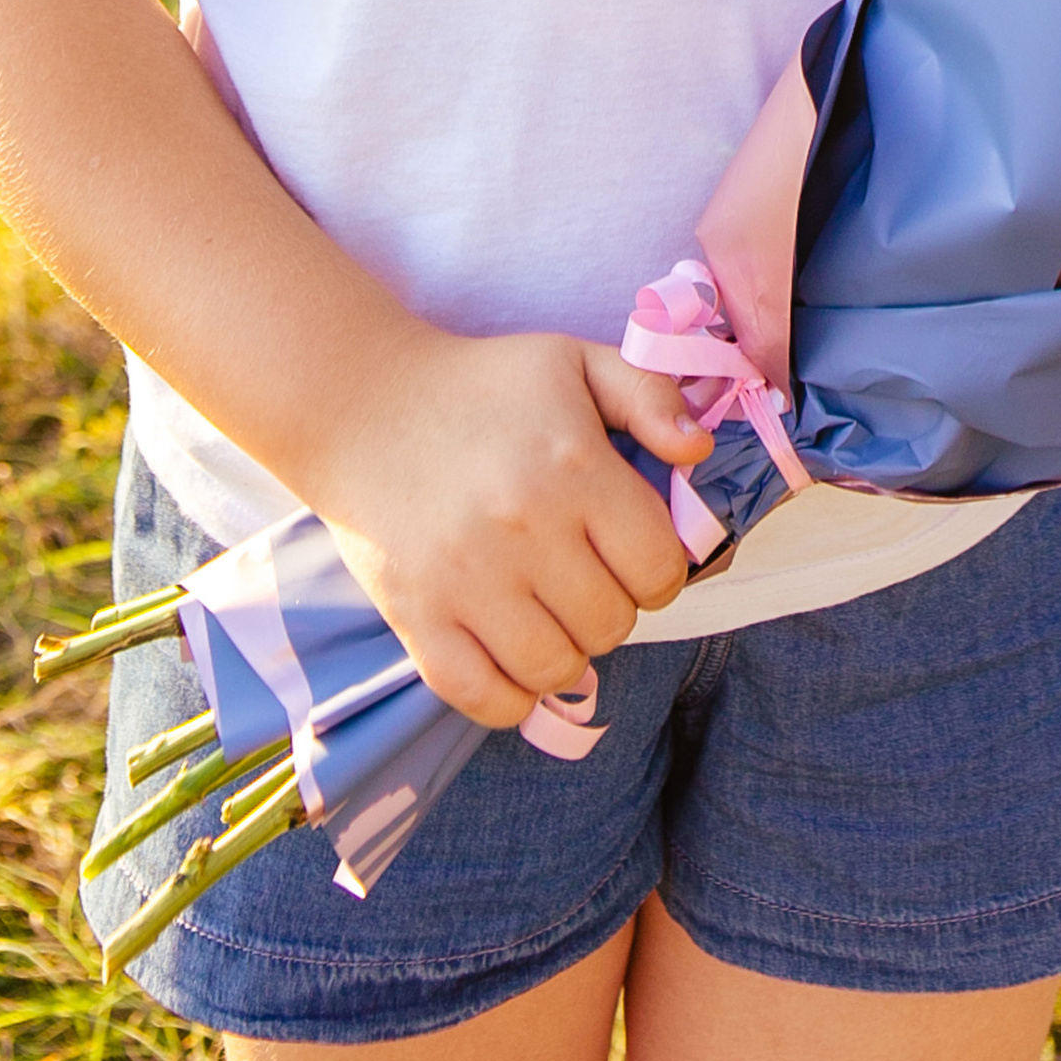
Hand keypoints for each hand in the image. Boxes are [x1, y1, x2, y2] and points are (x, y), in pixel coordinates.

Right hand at [309, 324, 711, 725]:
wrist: (362, 407)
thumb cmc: (483, 385)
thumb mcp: (574, 361)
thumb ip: (649, 394)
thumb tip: (698, 451)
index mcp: (573, 465)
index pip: (658, 566)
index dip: (660, 569)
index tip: (635, 555)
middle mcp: (523, 528)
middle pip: (611, 623)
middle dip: (613, 606)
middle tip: (586, 576)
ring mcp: (466, 581)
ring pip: (556, 669)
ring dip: (567, 651)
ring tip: (550, 612)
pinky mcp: (417, 620)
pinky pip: (488, 700)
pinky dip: (513, 695)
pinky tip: (512, 653)